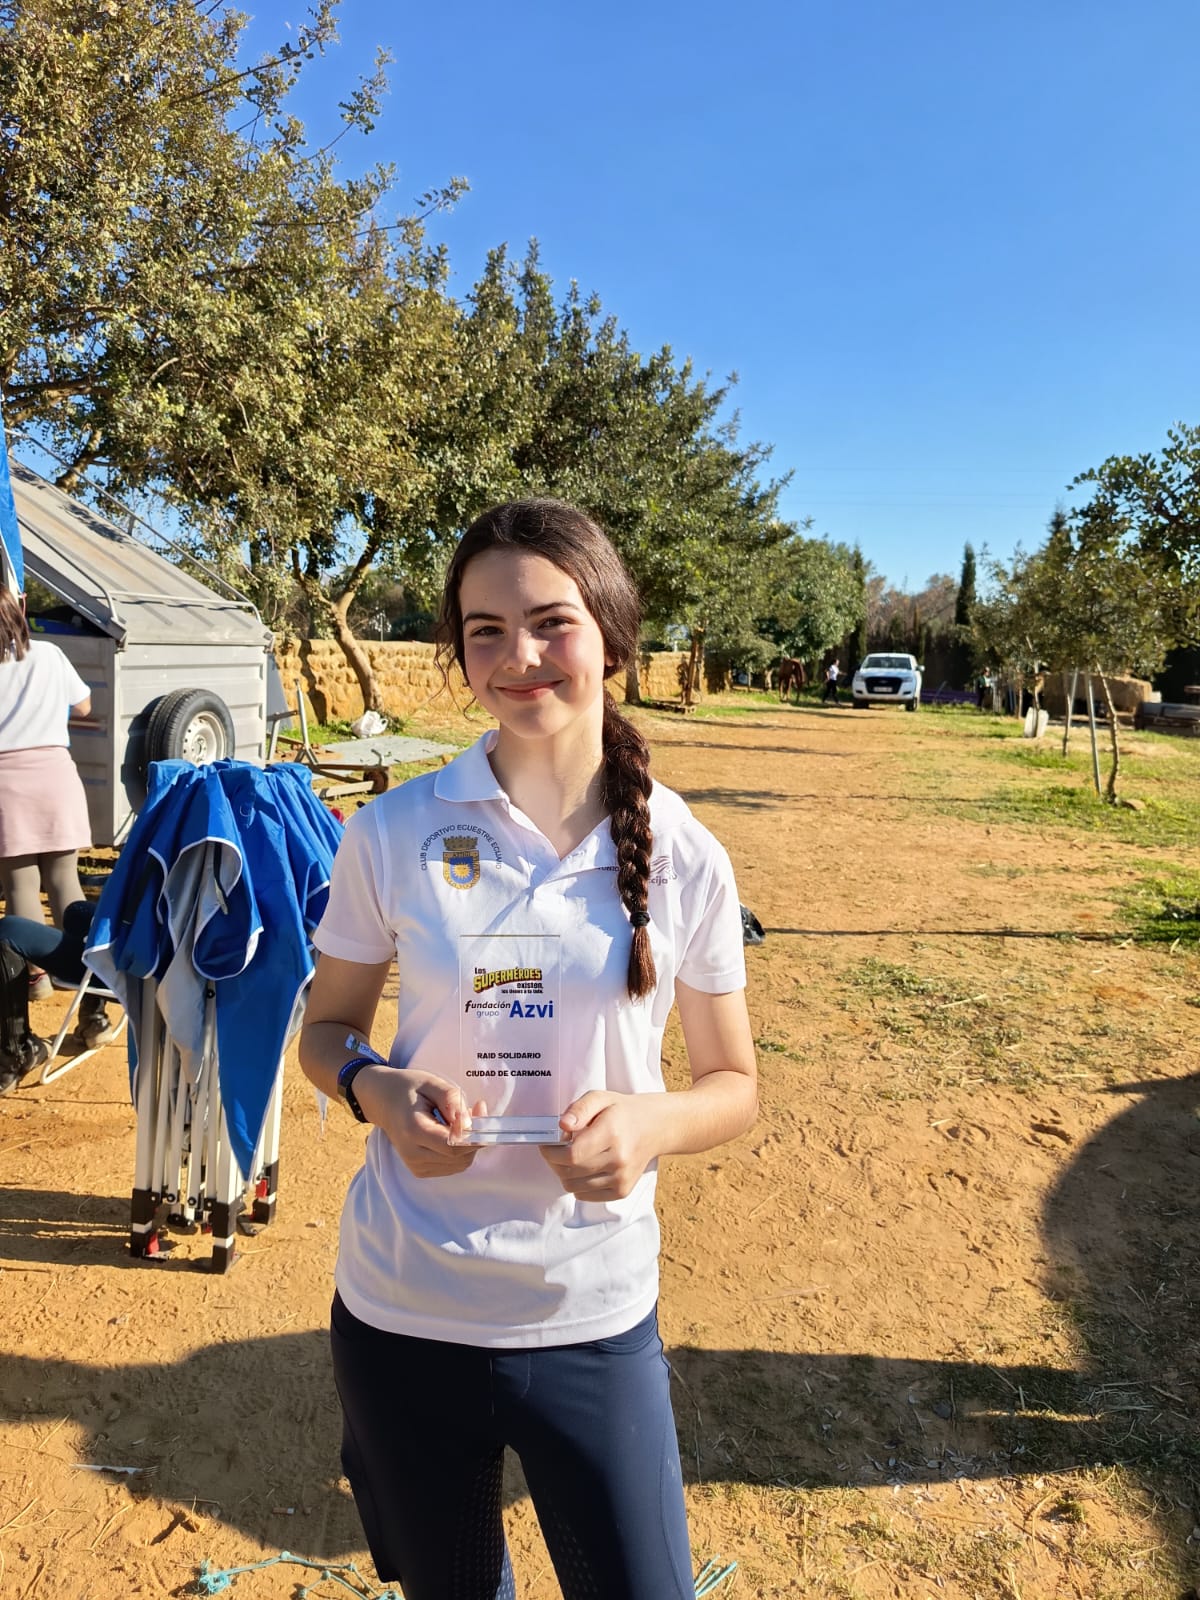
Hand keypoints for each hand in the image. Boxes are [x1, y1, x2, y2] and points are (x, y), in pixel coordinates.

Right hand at [354, 1067, 485, 1178]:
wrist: (382, 1101)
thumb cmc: (407, 1088)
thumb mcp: (430, 1083)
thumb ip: (451, 1099)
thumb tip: (469, 1123)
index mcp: (414, 1130)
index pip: (453, 1145)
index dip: (474, 1133)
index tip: (479, 1108)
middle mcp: (413, 1154)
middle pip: (459, 1156)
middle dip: (475, 1135)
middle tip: (475, 1109)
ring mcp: (416, 1166)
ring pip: (459, 1163)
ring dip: (469, 1143)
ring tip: (460, 1119)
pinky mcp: (420, 1170)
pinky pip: (452, 1165)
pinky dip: (460, 1150)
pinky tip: (452, 1132)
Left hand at [539, 1091, 659, 1200]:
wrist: (653, 1129)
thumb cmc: (621, 1112)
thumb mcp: (599, 1098)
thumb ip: (579, 1109)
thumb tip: (562, 1125)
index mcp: (612, 1134)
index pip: (572, 1155)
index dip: (551, 1152)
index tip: (547, 1144)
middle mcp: (619, 1159)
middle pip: (570, 1172)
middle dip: (554, 1161)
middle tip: (556, 1149)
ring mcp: (621, 1178)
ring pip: (574, 1186)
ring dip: (565, 1173)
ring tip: (572, 1157)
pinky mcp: (622, 1191)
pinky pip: (585, 1195)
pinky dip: (577, 1184)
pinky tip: (584, 1167)